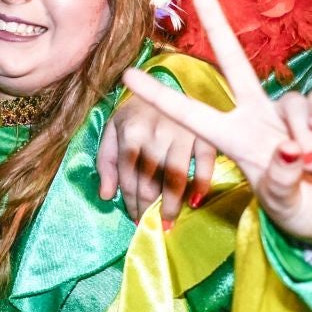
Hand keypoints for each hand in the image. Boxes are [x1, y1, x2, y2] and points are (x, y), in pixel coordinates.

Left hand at [99, 88, 217, 225]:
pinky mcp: (203, 133)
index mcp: (130, 132)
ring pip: (176, 177)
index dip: (131, 203)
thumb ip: (106, 162)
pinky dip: (202, 184)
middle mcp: (155, 132)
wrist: (164, 85)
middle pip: (151, 181)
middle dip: (149, 208)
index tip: (134, 219)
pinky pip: (206, 164)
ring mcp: (182, 132)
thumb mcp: (112, 131)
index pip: (129, 178)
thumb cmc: (135, 114)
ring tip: (170, 223)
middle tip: (151, 226)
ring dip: (172, 205)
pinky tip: (195, 201)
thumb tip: (106, 196)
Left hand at [119, 0, 311, 251]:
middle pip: (235, 66)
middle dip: (220, 29)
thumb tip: (289, 150)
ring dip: (302, 134)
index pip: (190, 114)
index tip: (127, 76)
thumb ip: (282, 180)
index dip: (160, 96)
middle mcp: (258, 119)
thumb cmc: (302, 213)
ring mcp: (289, 115)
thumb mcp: (285, 205)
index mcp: (235, 141)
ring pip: (290, 102)